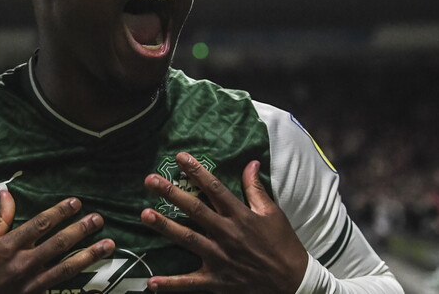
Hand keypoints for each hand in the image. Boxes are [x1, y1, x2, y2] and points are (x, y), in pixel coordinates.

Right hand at [0, 190, 114, 293]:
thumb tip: (6, 193)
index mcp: (8, 246)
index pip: (40, 224)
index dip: (60, 212)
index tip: (76, 203)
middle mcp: (22, 265)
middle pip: (58, 244)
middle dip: (81, 230)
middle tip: (98, 219)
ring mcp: (29, 285)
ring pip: (65, 268)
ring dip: (89, 256)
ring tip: (108, 245)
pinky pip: (58, 288)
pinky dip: (77, 282)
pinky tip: (93, 276)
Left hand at [141, 152, 308, 292]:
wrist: (294, 283)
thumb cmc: (283, 245)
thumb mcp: (273, 214)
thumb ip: (256, 188)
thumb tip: (250, 162)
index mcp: (240, 216)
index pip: (214, 188)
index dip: (197, 171)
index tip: (180, 157)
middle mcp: (227, 234)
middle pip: (195, 210)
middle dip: (171, 193)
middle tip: (150, 180)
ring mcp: (220, 257)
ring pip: (188, 239)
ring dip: (165, 227)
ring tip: (144, 215)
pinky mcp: (217, 280)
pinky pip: (190, 282)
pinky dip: (171, 283)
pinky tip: (151, 282)